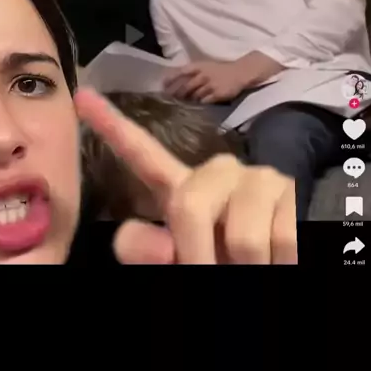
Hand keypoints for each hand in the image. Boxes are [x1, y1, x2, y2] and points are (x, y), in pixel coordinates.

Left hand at [74, 88, 296, 263]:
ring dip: (246, 267)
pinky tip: (279, 258)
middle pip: (189, 205)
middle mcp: (218, 171)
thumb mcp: (178, 265)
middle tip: (215, 272)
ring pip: (239, 236)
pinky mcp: (288, 190)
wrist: (275, 274)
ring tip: (252, 263)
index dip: (110, 125)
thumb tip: (146, 241)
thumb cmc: (221, 265)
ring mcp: (256, 177)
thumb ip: (148, 253)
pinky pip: (278, 239)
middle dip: (198, 254)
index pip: (142, 153)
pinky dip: (279, 263)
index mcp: (183, 188)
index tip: (81, 96)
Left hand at [163, 59, 246, 102]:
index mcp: (199, 66)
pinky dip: (198, 103)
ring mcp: (210, 85)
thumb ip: (191, 72)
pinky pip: (204, 101)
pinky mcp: (217, 94)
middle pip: (185, 86)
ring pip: (193, 95)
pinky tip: (195, 106)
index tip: (162, 86)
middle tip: (169, 99)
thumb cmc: (220, 69)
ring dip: (186, 100)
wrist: (240, 72)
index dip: (171, 79)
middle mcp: (203, 75)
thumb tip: (174, 81)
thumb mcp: (205, 66)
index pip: (181, 72)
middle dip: (176, 94)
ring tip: (179, 104)